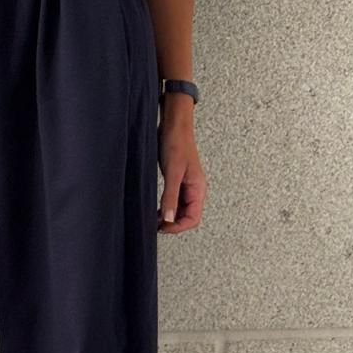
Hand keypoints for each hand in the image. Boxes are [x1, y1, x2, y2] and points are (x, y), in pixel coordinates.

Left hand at [157, 97, 203, 232]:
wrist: (174, 125)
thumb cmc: (177, 144)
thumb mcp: (172, 173)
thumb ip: (170, 197)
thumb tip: (168, 219)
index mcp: (198, 189)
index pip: (193, 219)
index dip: (178, 227)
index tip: (162, 227)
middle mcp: (195, 190)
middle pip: (187, 217)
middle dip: (173, 224)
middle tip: (155, 226)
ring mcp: (187, 185)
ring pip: (181, 209)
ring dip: (169, 216)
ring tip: (154, 219)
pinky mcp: (178, 180)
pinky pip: (175, 200)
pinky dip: (167, 207)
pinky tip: (156, 208)